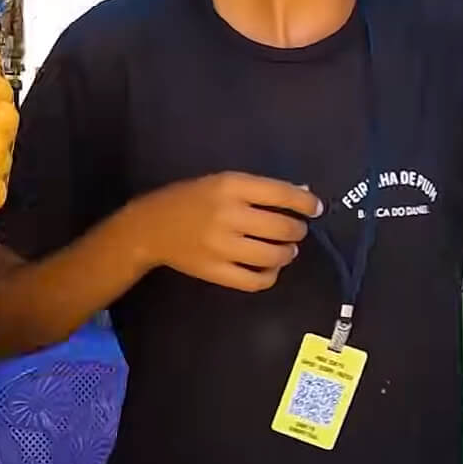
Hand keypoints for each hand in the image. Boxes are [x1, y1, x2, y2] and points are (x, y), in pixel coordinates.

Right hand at [118, 172, 320, 291]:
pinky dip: (270, 275)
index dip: (306, 203)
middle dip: (296, 230)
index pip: (282, 194)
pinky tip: (266, 268)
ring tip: (283, 250)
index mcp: (228, 186)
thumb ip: (259, 189)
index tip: (314, 208)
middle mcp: (228, 216)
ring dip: (287, 253)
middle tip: (292, 231)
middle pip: (284, 228)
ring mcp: (222, 247)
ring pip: (275, 256)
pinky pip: (257, 280)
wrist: (148, 228)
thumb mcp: (219, 182)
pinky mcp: (216, 272)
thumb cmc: (186, 199)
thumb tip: (302, 193)